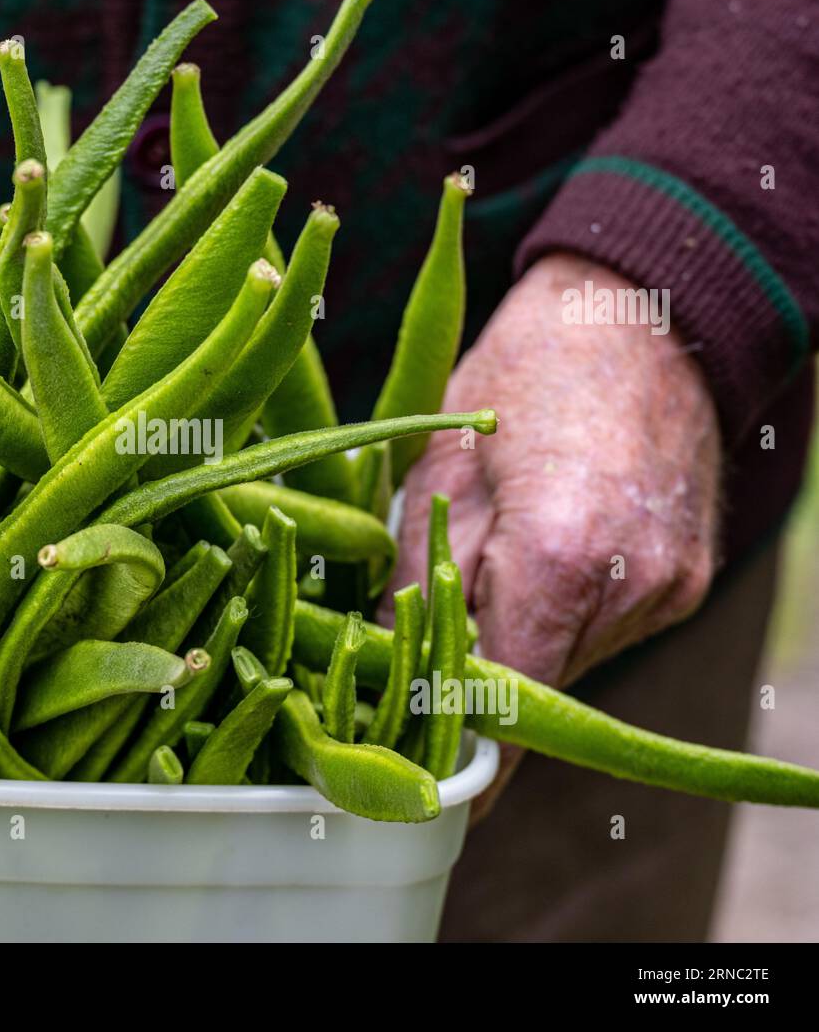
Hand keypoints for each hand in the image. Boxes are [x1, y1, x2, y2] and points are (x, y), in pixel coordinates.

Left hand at [392, 253, 720, 816]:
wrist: (641, 310)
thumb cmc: (521, 373)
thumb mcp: (438, 467)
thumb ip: (416, 581)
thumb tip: (387, 669)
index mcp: (561, 555)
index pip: (507, 701)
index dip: (460, 739)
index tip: (423, 767)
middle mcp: (633, 587)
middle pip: (539, 690)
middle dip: (477, 679)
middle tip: (422, 649)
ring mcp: (672, 588)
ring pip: (572, 663)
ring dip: (521, 641)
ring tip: (488, 568)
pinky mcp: (690, 579)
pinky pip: (608, 630)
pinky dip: (563, 615)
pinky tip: (540, 550)